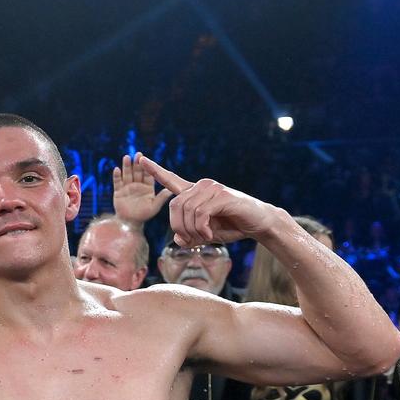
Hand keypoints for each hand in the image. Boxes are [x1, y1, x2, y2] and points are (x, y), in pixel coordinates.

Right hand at [112, 154, 171, 224]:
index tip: (146, 159)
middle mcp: (137, 185)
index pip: (147, 175)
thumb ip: (161, 197)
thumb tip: (171, 191)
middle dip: (137, 163)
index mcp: (147, 187)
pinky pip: (117, 183)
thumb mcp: (154, 206)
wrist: (130, 223)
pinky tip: (117, 170)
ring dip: (127, 166)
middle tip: (138, 154)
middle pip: (137, 172)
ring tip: (126, 157)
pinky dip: (117, 176)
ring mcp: (127, 188)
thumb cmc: (144, 215)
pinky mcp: (118, 192)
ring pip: (127, 175)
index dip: (147, 167)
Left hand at [137, 153, 284, 246]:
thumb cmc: (232, 227)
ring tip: (204, 237)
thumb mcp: (204, 235)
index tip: (141, 159)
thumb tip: (177, 239)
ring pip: (187, 211)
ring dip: (193, 230)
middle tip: (191, 240)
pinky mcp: (222, 195)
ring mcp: (212, 188)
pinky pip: (200, 214)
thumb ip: (189, 235)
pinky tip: (210, 234)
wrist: (258, 223)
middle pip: (175, 206)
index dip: (155, 170)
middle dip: (178, 227)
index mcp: (195, 192)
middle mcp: (201, 186)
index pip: (171, 179)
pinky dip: (202, 228)